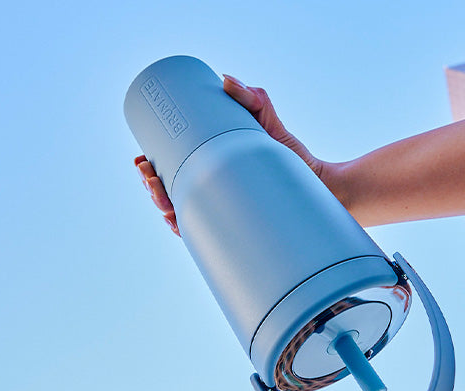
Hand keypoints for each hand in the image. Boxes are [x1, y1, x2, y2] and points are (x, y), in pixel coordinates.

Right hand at [135, 75, 328, 235]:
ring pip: (181, 218)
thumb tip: (225, 79)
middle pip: (170, 197)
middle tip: (148, 174)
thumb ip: (252, 98)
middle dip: (151, 188)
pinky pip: (206, 238)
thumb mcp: (268, 123)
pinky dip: (186, 231)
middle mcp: (215, 199)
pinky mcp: (238, 231)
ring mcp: (225, 217)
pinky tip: (175, 224)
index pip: (172, 175)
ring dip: (162, 207)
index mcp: (212, 176)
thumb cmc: (294, 159)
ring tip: (157, 193)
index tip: (141, 160)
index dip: (150, 171)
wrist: (322, 187)